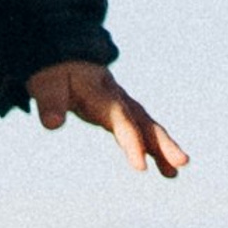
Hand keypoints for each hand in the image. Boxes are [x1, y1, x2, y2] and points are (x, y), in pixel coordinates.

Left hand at [28, 60, 187, 177]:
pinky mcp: (119, 111)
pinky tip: (163, 167)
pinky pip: (140, 129)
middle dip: (162, 144)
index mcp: (102, 93)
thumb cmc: (52, 72)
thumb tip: (52, 124)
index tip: (141, 168)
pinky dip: (151, 146)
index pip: (122, 121)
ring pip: (147, 126)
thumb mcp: (46, 84)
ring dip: (162, 148)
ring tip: (174, 173)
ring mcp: (121, 104)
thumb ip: (50, 103)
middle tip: (182, 163)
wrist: (61, 54)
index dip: (132, 143)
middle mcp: (117, 98)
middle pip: (144, 122)